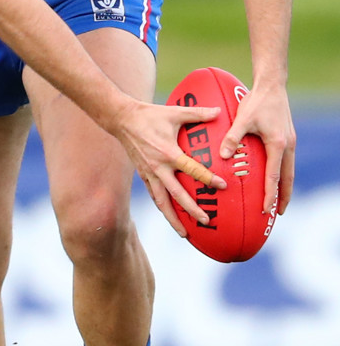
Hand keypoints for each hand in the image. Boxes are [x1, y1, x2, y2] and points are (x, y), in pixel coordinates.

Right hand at [115, 101, 226, 236]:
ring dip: (173, 219)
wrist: (122, 118)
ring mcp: (149, 173)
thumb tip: (218, 111)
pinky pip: (154, 195)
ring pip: (162, 202)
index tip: (223, 186)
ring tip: (184, 234)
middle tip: (206, 221)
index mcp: (168, 153)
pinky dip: (162, 207)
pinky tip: (169, 215)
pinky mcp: (142, 174)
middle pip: (177, 195)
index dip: (208, 178)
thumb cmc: (150, 114)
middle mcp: (158, 167)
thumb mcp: (174, 112)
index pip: (192, 170)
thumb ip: (197, 113)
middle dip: (191, 210)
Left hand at [219, 83, 295, 214]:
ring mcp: (289, 141)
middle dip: (283, 197)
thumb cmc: (257, 101)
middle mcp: (287, 146)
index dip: (269, 195)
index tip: (265, 210)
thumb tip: (223, 156)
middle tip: (278, 214)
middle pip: (287, 178)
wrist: (271, 84)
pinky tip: (275, 173)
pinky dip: (282, 172)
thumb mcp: (242, 119)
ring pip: (289, 170)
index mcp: (277, 145)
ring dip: (284, 185)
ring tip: (279, 200)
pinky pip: (286, 160)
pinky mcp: (287, 136)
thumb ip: (233, 137)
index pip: (273, 177)